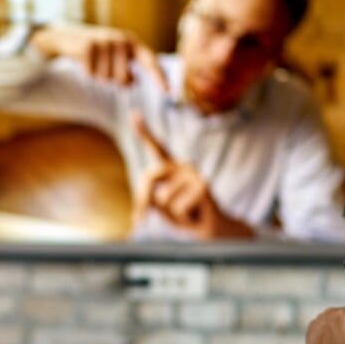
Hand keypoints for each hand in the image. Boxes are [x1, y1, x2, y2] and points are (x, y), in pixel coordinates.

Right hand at [30, 24, 167, 90]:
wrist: (68, 37)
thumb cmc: (97, 52)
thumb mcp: (115, 59)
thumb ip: (127, 71)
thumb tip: (133, 82)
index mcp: (132, 42)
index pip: (150, 61)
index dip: (159, 77)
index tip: (169, 92)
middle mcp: (121, 40)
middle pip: (124, 79)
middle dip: (114, 81)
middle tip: (105, 69)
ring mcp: (105, 42)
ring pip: (107, 79)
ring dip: (99, 77)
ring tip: (94, 62)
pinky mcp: (89, 47)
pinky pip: (92, 75)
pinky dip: (88, 73)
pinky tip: (84, 62)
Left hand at [130, 112, 252, 238]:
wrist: (211, 229)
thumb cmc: (184, 216)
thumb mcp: (160, 208)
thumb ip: (149, 199)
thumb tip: (146, 199)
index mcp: (171, 167)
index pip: (156, 147)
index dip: (144, 132)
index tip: (133, 114)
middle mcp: (183, 165)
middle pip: (150, 176)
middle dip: (144, 201)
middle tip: (147, 220)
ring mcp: (194, 174)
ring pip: (163, 197)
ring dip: (171, 213)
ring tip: (187, 211)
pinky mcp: (203, 186)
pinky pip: (178, 207)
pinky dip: (183, 218)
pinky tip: (196, 214)